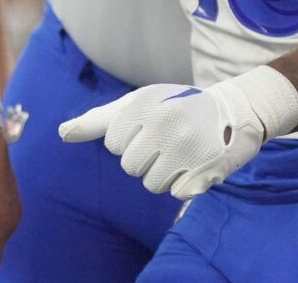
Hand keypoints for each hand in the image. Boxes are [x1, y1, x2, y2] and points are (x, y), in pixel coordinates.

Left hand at [57, 67, 297, 199]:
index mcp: (145, 103)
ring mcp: (187, 148)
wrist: (235, 109)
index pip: (113, 144)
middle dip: (145, 158)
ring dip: (164, 173)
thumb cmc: (177, 106)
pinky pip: (177, 193)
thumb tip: (62, 133)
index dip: (129, 140)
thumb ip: (99, 120)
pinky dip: (185, 183)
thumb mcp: (139, 103)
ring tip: (181, 152)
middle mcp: (164, 123)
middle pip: (130, 166)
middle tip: (167, 141)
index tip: (149, 126)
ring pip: (152, 184)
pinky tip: (197, 162)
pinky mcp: (206, 170)